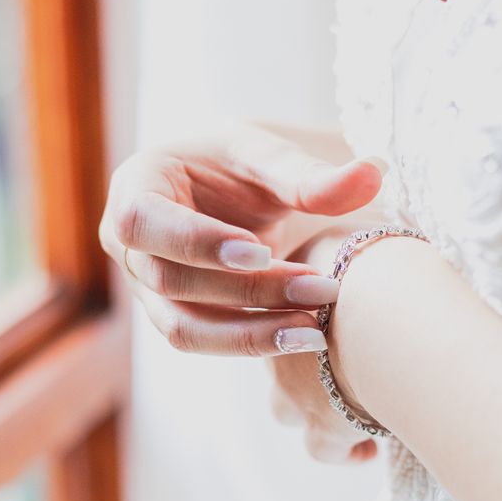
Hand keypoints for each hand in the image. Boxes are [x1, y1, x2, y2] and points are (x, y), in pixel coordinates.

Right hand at [98, 121, 385, 356]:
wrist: (229, 193)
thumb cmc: (238, 166)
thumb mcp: (269, 158)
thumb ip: (313, 174)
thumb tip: (374, 174)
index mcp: (135, 187)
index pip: (144, 223)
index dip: (198, 242)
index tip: (261, 251)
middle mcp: (127, 244)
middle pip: (172, 281)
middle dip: (248, 290)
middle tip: (321, 288)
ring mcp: (145, 289)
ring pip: (184, 328)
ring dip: (251, 332)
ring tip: (315, 331)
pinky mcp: (174, 317)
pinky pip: (206, 342)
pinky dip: (254, 342)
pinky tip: (305, 337)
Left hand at [265, 225, 378, 462]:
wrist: (392, 315)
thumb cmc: (388, 267)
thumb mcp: (368, 236)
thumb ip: (362, 228)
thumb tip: (374, 173)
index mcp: (291, 282)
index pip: (289, 298)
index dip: (311, 309)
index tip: (338, 313)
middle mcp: (278, 335)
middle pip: (279, 353)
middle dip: (303, 362)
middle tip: (336, 363)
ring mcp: (293, 386)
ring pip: (291, 408)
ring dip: (320, 412)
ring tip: (360, 413)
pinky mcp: (322, 427)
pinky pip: (326, 449)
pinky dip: (346, 450)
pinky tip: (368, 449)